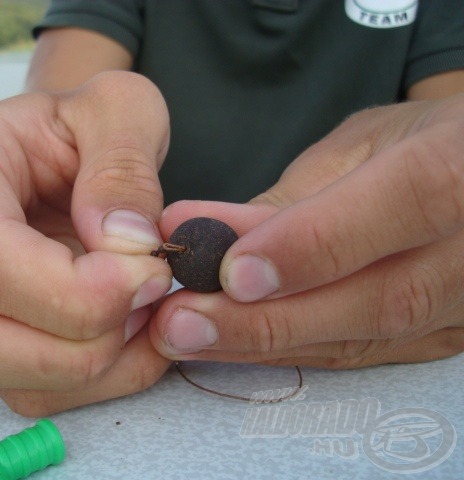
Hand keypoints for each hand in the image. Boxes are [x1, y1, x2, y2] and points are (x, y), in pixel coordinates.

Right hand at [0, 72, 173, 415]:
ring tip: (143, 316)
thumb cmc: (87, 125)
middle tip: (149, 300)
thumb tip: (122, 244)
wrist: (62, 148)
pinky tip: (129, 338)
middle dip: (77, 344)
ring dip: (88, 369)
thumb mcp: (123, 112)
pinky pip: (19, 388)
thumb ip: (124, 167)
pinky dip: (90, 382)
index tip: (150, 273)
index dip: (74, 291)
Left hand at [150, 94, 463, 367]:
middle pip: (382, 297)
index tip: (233, 269)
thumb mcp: (364, 143)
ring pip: (365, 337)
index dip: (318, 241)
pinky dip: (289, 351)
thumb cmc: (420, 141)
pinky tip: (230, 344)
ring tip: (187, 337)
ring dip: (265, 343)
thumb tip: (206, 233)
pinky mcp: (445, 337)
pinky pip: (360, 353)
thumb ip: (295, 195)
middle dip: (270, 317)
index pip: (406, 201)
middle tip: (180, 322)